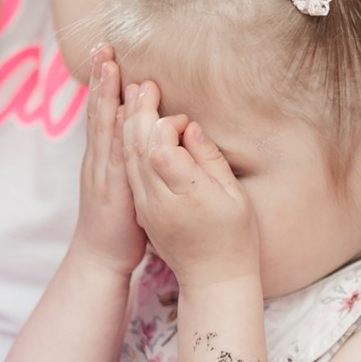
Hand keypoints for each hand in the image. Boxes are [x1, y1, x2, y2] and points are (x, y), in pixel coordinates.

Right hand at [70, 45, 146, 274]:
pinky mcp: (110, 186)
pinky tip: (117, 108)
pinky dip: (113, 128)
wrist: (102, 256)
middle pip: (98, 110)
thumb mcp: (127, 181)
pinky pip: (112, 151)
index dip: (104, 84)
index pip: (102, 112)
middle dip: (100, 78)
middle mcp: (98, 158)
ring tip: (107, 65)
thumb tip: (145, 132)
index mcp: (103, 156)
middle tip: (102, 46)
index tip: (107, 53)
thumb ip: (133, 157)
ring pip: (102, 125)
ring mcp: (101, 171)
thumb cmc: (121, 221)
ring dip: (104, 93)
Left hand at [118, 80, 257, 285]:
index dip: (166, 124)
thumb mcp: (234, 196)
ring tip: (131, 95)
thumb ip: (209, 158)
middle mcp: (158, 200)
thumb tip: (190, 127)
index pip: (160, 146)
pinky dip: (125, 144)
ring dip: (127, 123)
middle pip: (138, 147)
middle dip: (139, 111)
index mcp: (186, 194)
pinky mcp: (141, 209)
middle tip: (143, 83)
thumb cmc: (234, 236)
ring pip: (128, 157)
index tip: (183, 118)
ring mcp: (145, 207)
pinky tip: (127, 125)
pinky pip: (128, 171)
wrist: (213, 277)